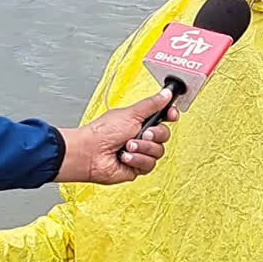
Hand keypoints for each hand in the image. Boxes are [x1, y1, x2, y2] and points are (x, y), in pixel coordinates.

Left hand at [54, 88, 178, 184]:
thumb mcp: (130, 113)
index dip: (170, 115)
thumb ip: (152, 104)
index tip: (172, 114)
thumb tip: (166, 93)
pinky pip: (149, 164)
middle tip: (142, 133)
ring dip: (142, 148)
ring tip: (127, 145)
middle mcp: (140, 136)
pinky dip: (137, 159)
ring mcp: (139, 152)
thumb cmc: (102, 132)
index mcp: (139, 121)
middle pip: (164, 135)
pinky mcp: (137, 167)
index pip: (162, 117)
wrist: (90, 153)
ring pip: (158, 151)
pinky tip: (125, 157)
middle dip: (154, 134)